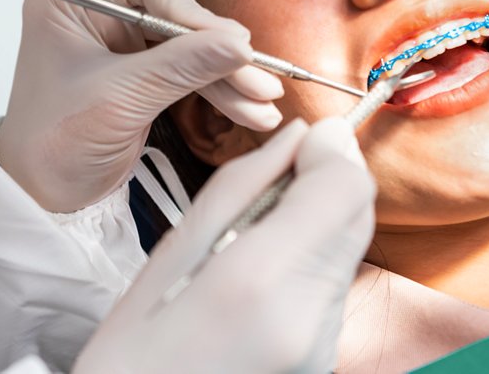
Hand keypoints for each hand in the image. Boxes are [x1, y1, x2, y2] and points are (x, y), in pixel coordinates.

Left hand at [0, 0, 283, 212]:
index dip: (188, 7)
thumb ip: (180, 67)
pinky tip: (250, 110)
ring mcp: (120, 39)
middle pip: (175, 7)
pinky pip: (189, 68)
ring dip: (227, 73)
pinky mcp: (141, 68)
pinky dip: (218, 89)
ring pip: (189, 41)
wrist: (41, 197)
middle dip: (217, 46)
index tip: (226, 43)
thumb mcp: (119, 101)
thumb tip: (239, 44)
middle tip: (259, 75)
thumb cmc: (52, 145)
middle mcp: (96, 9)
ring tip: (264, 102)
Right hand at [73, 117, 375, 373]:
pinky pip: (332, 290)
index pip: (346, 187)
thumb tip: (303, 136)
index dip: (331, 152)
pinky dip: (307, 268)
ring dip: (314, 228)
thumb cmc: (132, 350)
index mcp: (261, 279)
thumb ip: (245, 184)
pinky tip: (258, 285)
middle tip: (270, 186)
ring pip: (347, 251)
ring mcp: (323, 348)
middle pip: (357, 216)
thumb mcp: (172, 250)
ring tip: (248, 247)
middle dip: (325, 183)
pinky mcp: (325, 364)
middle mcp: (309, 317)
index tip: (302, 144)